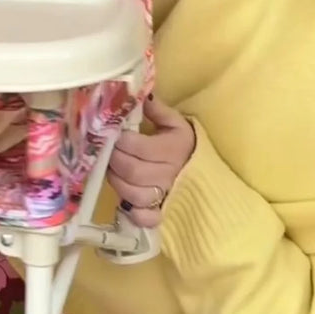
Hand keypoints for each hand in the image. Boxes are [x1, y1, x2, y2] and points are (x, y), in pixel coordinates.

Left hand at [107, 96, 195, 227]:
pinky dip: (133, 212)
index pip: (137, 147)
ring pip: (133, 194)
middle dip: (114, 160)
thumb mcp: (176, 123)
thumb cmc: (185, 144)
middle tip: (108, 152)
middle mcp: (169, 174)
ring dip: (118, 182)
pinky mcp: (162, 213)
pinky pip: (146, 218)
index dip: (120, 141)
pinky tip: (126, 202)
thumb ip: (157, 110)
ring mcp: (165, 196)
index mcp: (171, 149)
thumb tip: (139, 95)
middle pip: (132, 171)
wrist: (206, 170)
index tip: (113, 134)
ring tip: (114, 171)